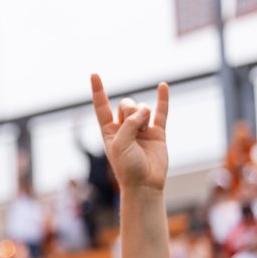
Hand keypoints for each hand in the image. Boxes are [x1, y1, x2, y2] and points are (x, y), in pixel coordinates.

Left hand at [90, 75, 168, 192]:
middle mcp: (124, 127)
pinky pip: (161, 112)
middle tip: (134, 124)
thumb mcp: (120, 144)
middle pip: (126, 104)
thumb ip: (129, 125)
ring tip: (143, 130)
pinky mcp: (158, 132)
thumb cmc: (127, 167)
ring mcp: (142, 129)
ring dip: (142, 115)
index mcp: (109, 131)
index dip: (98, 91)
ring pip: (142, 108)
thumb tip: (145, 110)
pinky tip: (163, 85)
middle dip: (129, 110)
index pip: (102, 106)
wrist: (145, 183)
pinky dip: (162, 99)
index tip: (93, 74)